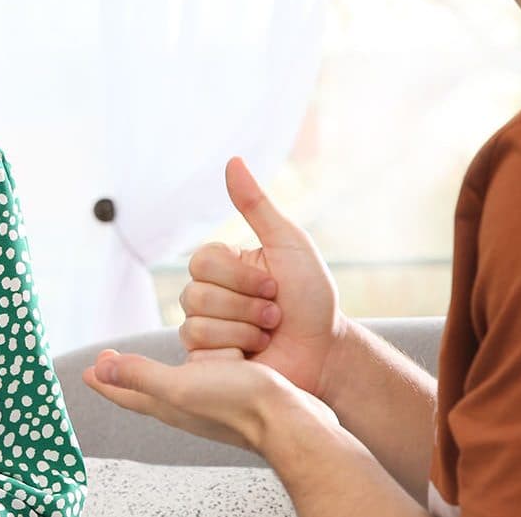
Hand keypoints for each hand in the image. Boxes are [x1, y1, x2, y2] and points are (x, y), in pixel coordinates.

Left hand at [83, 348, 338, 453]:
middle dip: (126, 377)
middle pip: (145, 392)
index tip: (87, 369)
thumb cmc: (239, 405)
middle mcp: (186, 408)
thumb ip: (141, 376)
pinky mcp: (235, 398)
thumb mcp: (181, 385)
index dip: (105, 380)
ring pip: (175, 387)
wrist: (291, 421)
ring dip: (157, 374)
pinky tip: (203, 365)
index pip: (126, 393)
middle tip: (110, 362)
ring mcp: (210, 406)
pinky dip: (192, 370)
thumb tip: (99, 369)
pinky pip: (204, 381)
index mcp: (167, 404)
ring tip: (149, 363)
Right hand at [179, 157, 349, 398]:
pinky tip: (254, 356)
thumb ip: (257, 205)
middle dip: (247, 307)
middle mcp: (207, 295)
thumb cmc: (312, 298)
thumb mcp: (289, 245)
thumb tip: (233, 160)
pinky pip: (200, 352)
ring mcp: (204, 329)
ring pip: (196, 324)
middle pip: (195, 295)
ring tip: (269, 334)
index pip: (202, 262)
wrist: (325, 351)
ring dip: (244, 330)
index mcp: (223, 266)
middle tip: (276, 314)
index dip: (240, 278)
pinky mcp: (205, 361)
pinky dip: (235, 353)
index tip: (274, 286)